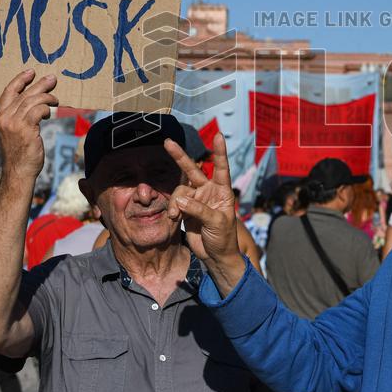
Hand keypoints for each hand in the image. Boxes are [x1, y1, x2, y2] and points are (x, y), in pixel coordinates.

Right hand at [0, 70, 57, 182]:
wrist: (18, 171)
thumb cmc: (20, 152)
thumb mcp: (15, 131)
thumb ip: (20, 117)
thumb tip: (37, 102)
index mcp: (0, 116)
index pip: (8, 91)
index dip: (19, 80)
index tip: (30, 72)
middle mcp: (5, 117)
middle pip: (24, 94)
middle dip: (40, 84)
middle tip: (52, 79)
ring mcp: (14, 123)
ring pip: (32, 100)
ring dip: (47, 97)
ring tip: (56, 99)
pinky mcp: (25, 129)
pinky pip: (39, 110)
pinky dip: (47, 108)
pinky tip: (51, 111)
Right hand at [164, 133, 243, 295]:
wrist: (215, 256)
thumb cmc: (224, 238)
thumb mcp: (216, 223)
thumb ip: (198, 210)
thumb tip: (179, 200)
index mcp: (222, 191)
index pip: (221, 168)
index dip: (219, 152)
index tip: (219, 135)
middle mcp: (208, 191)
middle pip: (193, 170)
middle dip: (180, 157)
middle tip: (168, 142)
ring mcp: (196, 200)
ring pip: (179, 191)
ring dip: (174, 202)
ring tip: (173, 216)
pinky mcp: (185, 210)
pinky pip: (174, 203)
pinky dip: (171, 209)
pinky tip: (172, 218)